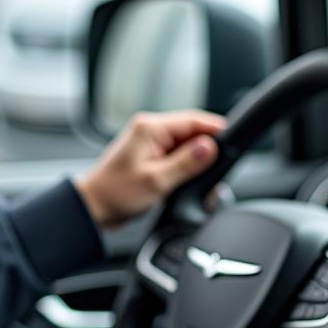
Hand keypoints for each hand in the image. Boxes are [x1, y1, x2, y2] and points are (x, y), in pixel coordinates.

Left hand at [76, 110, 225, 228]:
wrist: (94, 208)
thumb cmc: (115, 193)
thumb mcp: (156, 180)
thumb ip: (186, 163)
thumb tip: (210, 148)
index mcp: (150, 128)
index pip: (193, 120)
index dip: (215, 129)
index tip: (233, 139)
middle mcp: (150, 130)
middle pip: (191, 131)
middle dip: (207, 147)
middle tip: (220, 165)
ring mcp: (150, 142)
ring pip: (185, 144)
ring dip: (196, 158)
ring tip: (203, 175)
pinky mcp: (150, 155)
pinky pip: (176, 154)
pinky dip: (185, 165)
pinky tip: (188, 178)